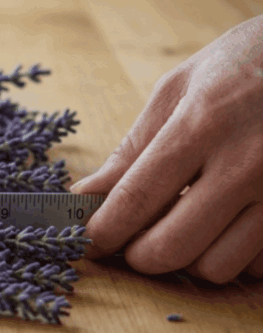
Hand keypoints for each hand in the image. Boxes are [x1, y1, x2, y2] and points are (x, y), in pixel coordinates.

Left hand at [71, 14, 262, 282]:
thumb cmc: (246, 64)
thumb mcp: (180, 88)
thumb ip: (132, 148)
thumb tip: (87, 196)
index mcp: (203, 124)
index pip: (137, 199)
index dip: (104, 232)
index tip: (88, 243)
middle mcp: (247, 162)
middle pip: (172, 248)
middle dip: (140, 255)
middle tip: (134, 239)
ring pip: (217, 268)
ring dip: (190, 259)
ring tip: (188, 225)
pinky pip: (259, 265)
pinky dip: (236, 256)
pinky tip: (231, 224)